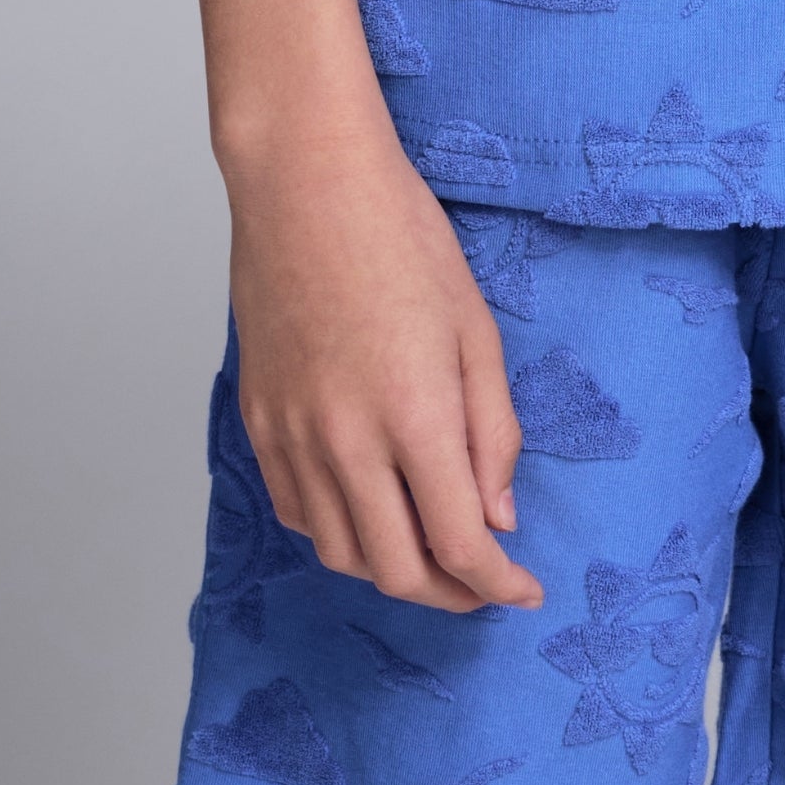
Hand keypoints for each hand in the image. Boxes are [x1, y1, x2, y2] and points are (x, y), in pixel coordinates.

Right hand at [224, 112, 541, 612]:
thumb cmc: (403, 241)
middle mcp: (345, 443)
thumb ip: (492, 435)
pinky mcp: (260, 424)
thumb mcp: (478, 333)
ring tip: (435, 556)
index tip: (524, 593)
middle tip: (486, 587)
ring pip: (340, 553)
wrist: (307, 189)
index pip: (460, 544)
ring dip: (393, 571)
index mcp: (414, 418)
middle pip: (397, 570)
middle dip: (452, 595)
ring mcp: (292, 438)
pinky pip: (297, 513)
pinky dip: (339, 534)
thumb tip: (498, 517)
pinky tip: (372, 515)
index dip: (498, 585)